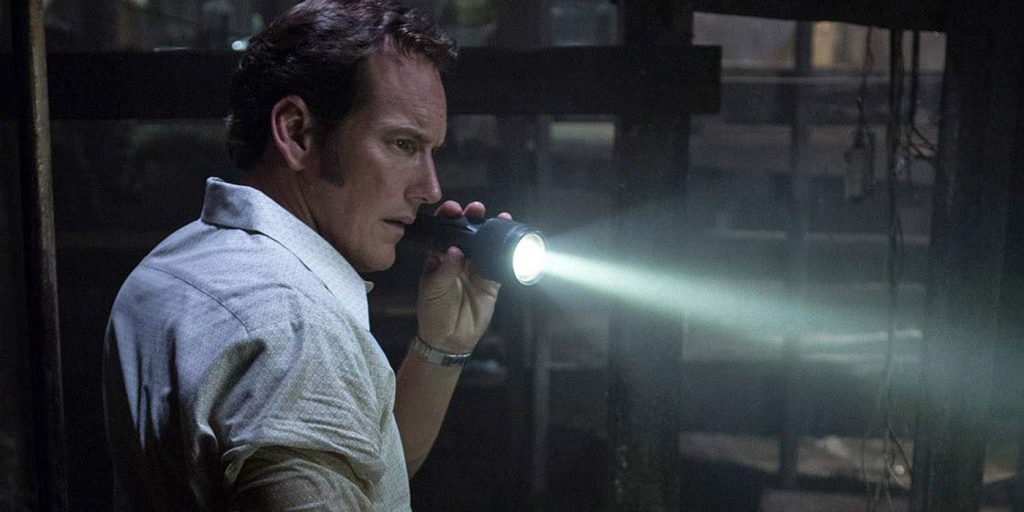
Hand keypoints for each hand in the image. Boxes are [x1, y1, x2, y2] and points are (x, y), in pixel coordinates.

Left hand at [416, 200, 510, 353]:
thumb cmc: (433, 312)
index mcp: (439, 256)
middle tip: (476, 209)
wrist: (449, 339)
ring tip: (499, 217)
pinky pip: (500, 263)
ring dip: (492, 230)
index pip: (444, 231)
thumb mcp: (432, 289)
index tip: (453, 209)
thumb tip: (455, 251)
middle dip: (472, 217)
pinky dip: (507, 252)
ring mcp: (476, 268)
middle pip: (467, 232)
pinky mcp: (491, 281)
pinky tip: (512, 239)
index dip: (448, 217)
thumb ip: (444, 270)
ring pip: (486, 244)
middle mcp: (458, 258)